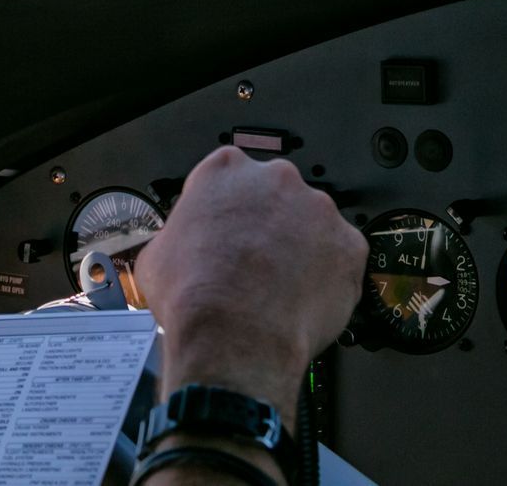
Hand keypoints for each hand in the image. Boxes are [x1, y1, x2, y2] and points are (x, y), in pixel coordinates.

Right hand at [134, 147, 365, 428]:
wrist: (234, 337)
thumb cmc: (195, 296)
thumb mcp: (157, 255)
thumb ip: (177, 236)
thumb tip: (177, 250)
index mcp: (226, 169)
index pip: (228, 176)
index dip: (227, 208)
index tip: (226, 231)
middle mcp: (275, 179)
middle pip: (275, 195)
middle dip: (268, 224)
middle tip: (255, 261)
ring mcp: (318, 210)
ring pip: (312, 225)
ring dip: (301, 249)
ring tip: (281, 288)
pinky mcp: (349, 245)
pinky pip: (342, 257)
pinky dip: (329, 276)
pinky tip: (305, 300)